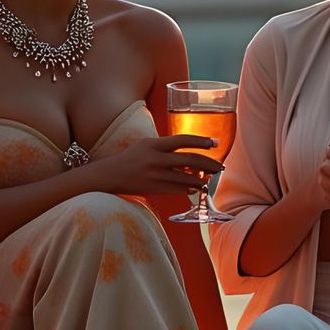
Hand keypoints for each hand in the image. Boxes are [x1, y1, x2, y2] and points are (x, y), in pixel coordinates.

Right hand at [89, 133, 221, 197]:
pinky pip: (177, 189)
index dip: (201, 141)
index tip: (215, 143)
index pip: (182, 140)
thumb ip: (165, 146)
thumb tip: (188, 149)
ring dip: (201, 179)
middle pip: (189, 160)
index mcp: (154, 144)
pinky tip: (195, 188)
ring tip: (209, 178)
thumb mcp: (146, 144)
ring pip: (186, 178)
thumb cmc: (130, 157)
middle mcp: (156, 159)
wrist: (110, 175)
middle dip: (208, 163)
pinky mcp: (154, 188)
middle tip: (219, 166)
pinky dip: (189, 189)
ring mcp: (155, 175)